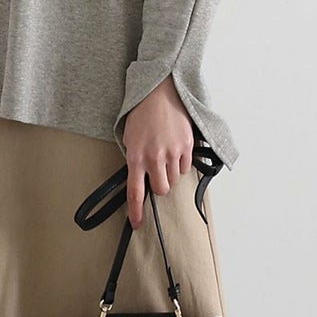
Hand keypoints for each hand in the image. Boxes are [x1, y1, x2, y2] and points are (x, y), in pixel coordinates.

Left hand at [120, 75, 194, 228]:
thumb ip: (135, 160)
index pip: (135, 192)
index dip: (137, 212)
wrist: (160, 93)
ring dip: (170, 173)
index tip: (138, 224)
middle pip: (161, 190)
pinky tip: (176, 148)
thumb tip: (141, 178)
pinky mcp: (186, 147)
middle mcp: (154, 158)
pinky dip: (181, 163)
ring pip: (174, 179)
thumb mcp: (130, 138)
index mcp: (135, 157)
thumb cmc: (142, 114)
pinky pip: (185, 167)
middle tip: (157, 173)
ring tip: (166, 154)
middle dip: (160, 186)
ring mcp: (172, 153)